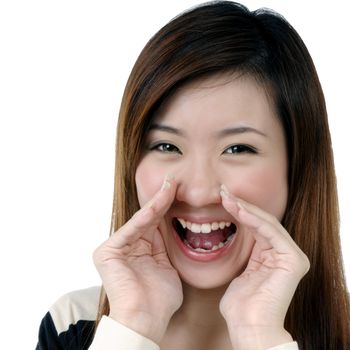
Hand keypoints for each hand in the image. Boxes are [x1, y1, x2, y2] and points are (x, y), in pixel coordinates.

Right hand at [93, 175, 182, 343]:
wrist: (146, 320)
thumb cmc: (159, 300)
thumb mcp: (167, 268)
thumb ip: (165, 250)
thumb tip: (172, 231)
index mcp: (139, 251)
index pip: (154, 225)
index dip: (167, 208)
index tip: (180, 192)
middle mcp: (126, 247)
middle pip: (147, 219)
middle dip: (162, 200)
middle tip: (175, 182)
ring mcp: (116, 248)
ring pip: (141, 220)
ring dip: (157, 202)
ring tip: (171, 186)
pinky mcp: (108, 251)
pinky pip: (132, 228)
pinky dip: (147, 214)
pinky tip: (161, 200)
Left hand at [219, 185, 309, 349]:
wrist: (248, 327)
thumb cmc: (241, 305)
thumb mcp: (240, 273)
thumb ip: (244, 256)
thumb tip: (231, 240)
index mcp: (272, 256)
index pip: (256, 226)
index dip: (240, 211)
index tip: (222, 199)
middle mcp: (283, 254)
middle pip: (262, 221)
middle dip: (241, 205)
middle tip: (223, 192)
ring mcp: (290, 256)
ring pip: (267, 223)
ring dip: (245, 208)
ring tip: (227, 198)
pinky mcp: (292, 260)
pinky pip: (271, 232)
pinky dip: (254, 219)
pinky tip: (238, 210)